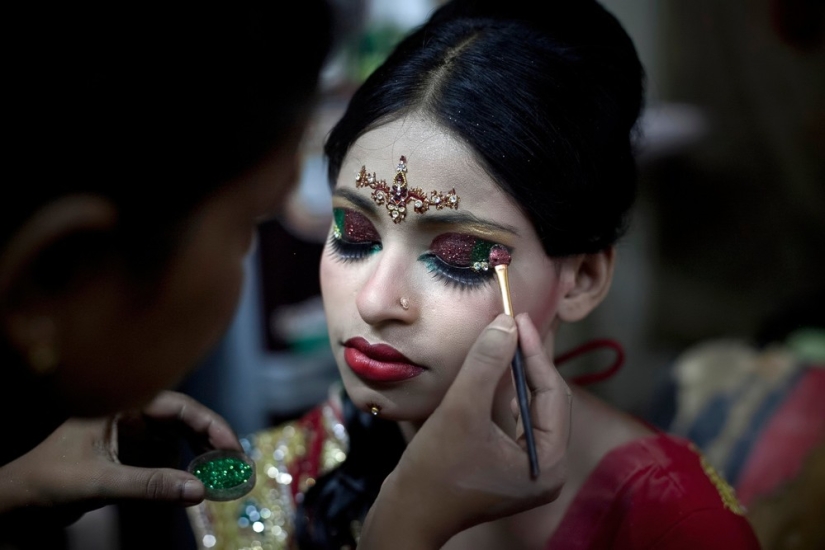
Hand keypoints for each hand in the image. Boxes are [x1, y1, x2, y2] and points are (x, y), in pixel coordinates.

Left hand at [0, 390, 240, 528]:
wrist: (14, 506)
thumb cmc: (44, 482)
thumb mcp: (99, 482)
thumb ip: (149, 485)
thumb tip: (199, 491)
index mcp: (119, 405)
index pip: (176, 406)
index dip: (209, 424)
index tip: (231, 448)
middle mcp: (128, 415)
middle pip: (182, 420)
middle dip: (211, 440)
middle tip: (237, 464)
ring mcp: (128, 435)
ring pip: (177, 438)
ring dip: (200, 454)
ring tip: (223, 474)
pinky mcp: (127, 456)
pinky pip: (165, 457)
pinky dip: (183, 468)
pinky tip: (195, 481)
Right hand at [359, 313, 571, 548]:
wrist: (405, 514)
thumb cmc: (434, 471)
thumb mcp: (461, 411)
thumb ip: (486, 365)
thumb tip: (507, 324)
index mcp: (549, 463)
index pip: (552, 394)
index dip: (535, 352)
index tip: (518, 317)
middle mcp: (546, 467)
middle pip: (544, 399)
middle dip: (527, 361)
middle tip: (511, 323)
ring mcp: (526, 468)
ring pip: (528, 406)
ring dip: (515, 374)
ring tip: (502, 340)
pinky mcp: (506, 464)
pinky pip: (513, 418)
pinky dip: (503, 392)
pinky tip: (491, 373)